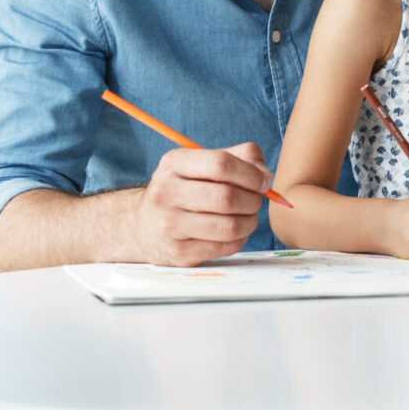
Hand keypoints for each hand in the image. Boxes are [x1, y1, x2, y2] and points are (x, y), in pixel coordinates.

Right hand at [134, 142, 271, 265]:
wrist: (144, 226)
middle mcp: (166, 192)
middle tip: (255, 201)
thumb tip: (264, 173)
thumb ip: (239, 157)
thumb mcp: (202, 163)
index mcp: (174, 163)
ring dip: (250, 222)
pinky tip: (234, 232)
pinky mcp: (180, 252)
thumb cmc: (183, 190)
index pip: (220, 164)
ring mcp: (170, 225)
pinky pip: (226, 247)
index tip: (262, 181)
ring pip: (229, 226)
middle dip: (252, 200)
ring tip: (248, 217)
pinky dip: (240, 239)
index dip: (250, 174)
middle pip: (226, 197)